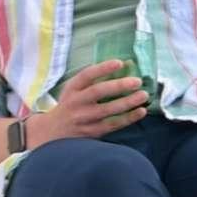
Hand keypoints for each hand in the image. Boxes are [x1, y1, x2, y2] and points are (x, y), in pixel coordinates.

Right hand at [31, 60, 149, 143]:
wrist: (52, 133)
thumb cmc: (70, 106)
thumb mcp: (73, 90)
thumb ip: (92, 80)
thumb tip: (125, 66)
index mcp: (72, 89)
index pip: (86, 75)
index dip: (103, 68)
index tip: (120, 62)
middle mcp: (76, 103)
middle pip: (98, 92)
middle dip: (119, 85)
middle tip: (137, 81)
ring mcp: (83, 119)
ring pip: (107, 110)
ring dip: (127, 102)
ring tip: (143, 95)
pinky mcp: (91, 132)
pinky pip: (112, 125)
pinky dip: (128, 118)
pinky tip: (141, 111)